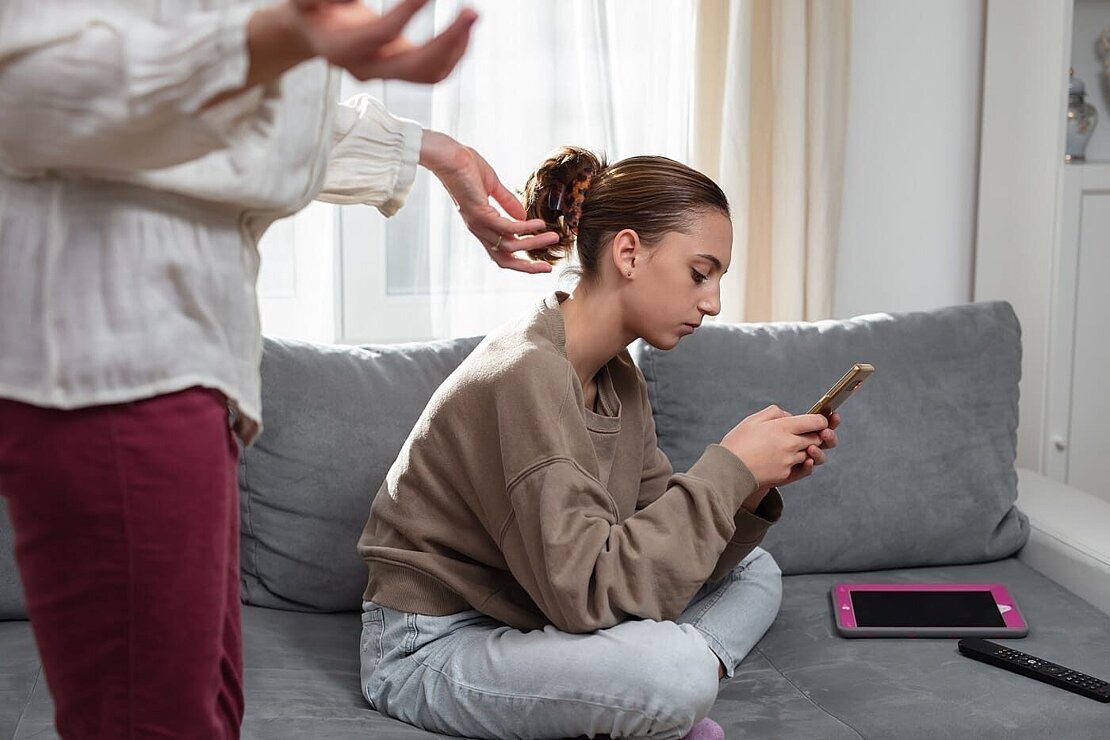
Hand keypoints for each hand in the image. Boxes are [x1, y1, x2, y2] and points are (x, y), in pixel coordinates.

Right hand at [290, 0, 476, 82]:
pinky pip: (434, 73)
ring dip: (457, 48)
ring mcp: (384, 75)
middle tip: (473, 11)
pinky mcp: (399, 73)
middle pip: (416, 66)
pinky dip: (454, 53)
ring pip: (431, 75)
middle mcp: (365, 69)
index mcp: (341, 49)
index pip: (382, 34)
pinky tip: (463, 29)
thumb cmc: (309, 8)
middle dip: (448, 39)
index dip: (407, 13)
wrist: (310, 32)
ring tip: (471, 15)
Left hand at [421, 131, 560, 273]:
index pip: (500, 252)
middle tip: (548, 269)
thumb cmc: (465, 166)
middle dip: (527, 267)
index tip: (539, 263)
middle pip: (504, 259)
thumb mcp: (492, 186)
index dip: (519, 260)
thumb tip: (523, 215)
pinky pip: (508, 227)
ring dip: (534, 243)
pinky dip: (526, 228)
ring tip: (553, 237)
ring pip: (510, 245)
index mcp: (481, 225)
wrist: (448, 156)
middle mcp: (479, 229)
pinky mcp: (480, 214)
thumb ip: (507, 202)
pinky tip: (539, 224)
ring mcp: (479, 224)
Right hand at [720, 405, 828, 488]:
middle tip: (809, 433)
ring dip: (808, 450)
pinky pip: (806, 469)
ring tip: (795, 447)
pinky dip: (806, 464)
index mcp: (783, 427)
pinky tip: (801, 460)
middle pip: (817, 438)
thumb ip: (773, 413)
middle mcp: (790, 444)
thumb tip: (788, 416)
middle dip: (816, 435)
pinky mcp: (786, 475)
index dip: (822, 420)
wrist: (728, 470)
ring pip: (811, 454)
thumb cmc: (737, 444)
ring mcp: (789, 461)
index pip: (816, 422)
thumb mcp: (752, 420)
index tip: (819, 421)